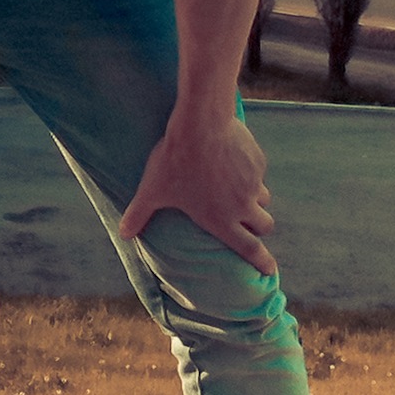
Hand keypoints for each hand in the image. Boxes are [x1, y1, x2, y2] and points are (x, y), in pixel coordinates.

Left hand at [118, 111, 275, 275]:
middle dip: (259, 227)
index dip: (262, 262)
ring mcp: (253, 182)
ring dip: (256, 200)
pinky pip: (258, 172)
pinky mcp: (257, 161)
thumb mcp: (153, 190)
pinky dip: (250, 172)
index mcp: (221, 219)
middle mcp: (242, 205)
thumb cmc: (174, 161)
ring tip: (240, 192)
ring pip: (264, 198)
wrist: (200, 124)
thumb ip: (139, 214)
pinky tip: (235, 161)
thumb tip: (123, 234)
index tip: (271, 271)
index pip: (249, 248)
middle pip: (264, 225)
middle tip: (251, 224)